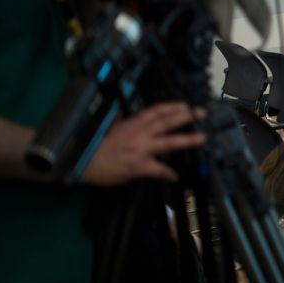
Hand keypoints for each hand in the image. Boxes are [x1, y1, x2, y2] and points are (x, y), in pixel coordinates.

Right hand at [79, 101, 203, 185]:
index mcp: (131, 124)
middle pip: (167, 122)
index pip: (155, 111)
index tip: (185, 105)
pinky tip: (175, 177)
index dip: (172, 107)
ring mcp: (140, 149)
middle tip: (201, 113)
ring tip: (202, 138)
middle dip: (186, 116)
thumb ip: (121, 122)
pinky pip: (158, 170)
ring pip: (169, 142)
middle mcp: (138, 134)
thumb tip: (124, 116)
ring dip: (187, 140)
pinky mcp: (138, 166)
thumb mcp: (109, 129)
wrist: (81, 161)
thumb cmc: (93, 147)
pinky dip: (168, 174)